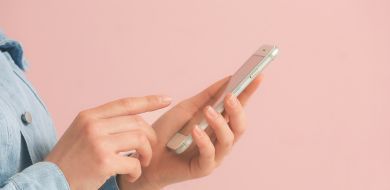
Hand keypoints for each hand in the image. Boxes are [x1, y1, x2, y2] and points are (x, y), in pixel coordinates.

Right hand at [45, 95, 171, 189]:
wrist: (47, 182)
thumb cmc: (69, 161)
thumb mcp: (81, 133)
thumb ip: (103, 124)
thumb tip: (134, 121)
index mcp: (89, 115)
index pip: (125, 103)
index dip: (149, 101)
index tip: (166, 99)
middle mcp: (93, 124)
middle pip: (137, 123)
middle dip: (150, 138)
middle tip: (148, 152)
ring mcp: (97, 142)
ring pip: (140, 140)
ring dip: (146, 155)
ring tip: (141, 164)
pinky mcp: (103, 161)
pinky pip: (134, 162)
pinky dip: (137, 171)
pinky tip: (129, 176)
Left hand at [118, 76, 261, 189]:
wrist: (147, 155)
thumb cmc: (168, 132)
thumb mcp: (187, 108)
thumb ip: (207, 96)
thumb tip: (228, 79)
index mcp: (219, 123)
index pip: (239, 107)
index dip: (249, 92)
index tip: (257, 76)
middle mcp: (220, 139)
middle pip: (240, 125)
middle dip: (238, 109)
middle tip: (231, 96)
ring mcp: (214, 154)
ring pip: (228, 139)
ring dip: (220, 123)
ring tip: (209, 111)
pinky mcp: (203, 167)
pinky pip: (210, 154)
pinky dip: (204, 140)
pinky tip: (195, 130)